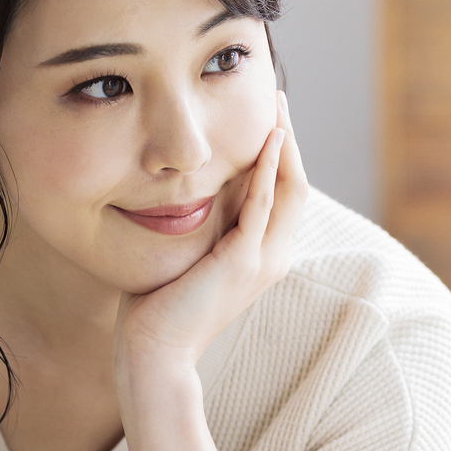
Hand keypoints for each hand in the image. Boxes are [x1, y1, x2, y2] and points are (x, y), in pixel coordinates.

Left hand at [115, 91, 307, 376]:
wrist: (154, 352)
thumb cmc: (157, 308)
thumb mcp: (185, 252)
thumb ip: (197, 223)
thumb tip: (183, 187)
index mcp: (260, 255)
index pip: (282, 193)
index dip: (279, 153)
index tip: (266, 116)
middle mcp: (272, 257)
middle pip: (296, 185)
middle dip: (289, 138)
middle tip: (276, 98)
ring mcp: (262, 260)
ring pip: (290, 190)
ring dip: (285, 144)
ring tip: (276, 106)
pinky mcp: (244, 262)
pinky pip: (265, 204)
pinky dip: (269, 168)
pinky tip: (269, 137)